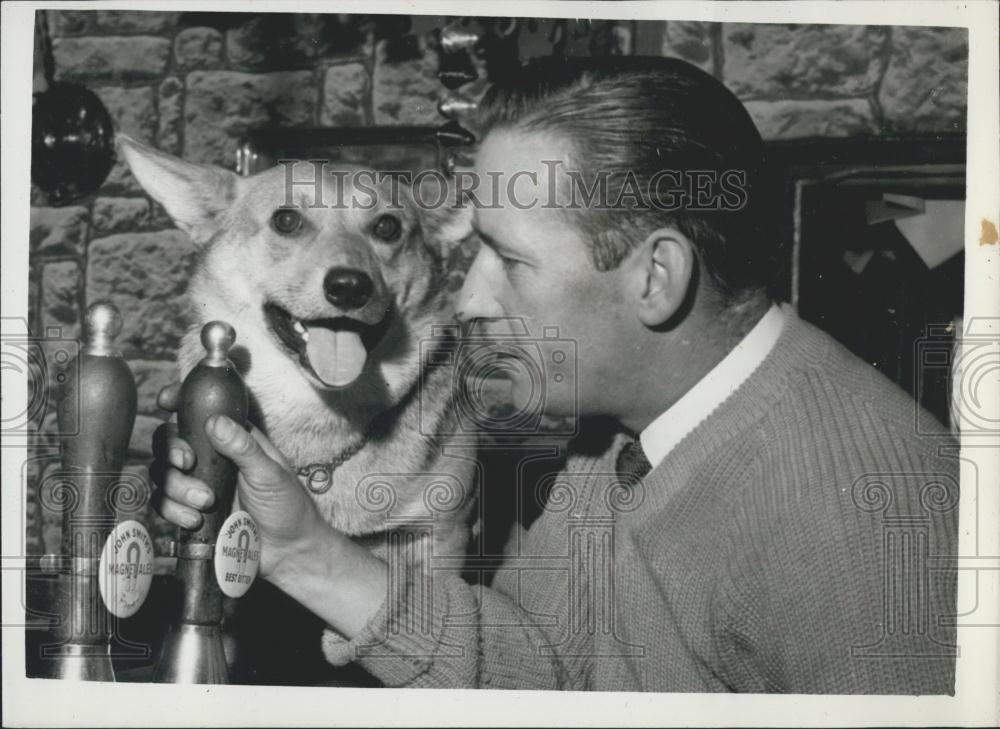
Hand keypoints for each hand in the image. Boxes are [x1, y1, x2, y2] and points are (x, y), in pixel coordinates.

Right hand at [149, 383, 327, 579]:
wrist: (287, 553)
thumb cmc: (288, 507)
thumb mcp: (270, 473)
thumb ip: (243, 447)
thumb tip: (215, 422)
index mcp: (234, 439)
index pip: (202, 412)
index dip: (179, 401)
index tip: (167, 401)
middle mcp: (211, 458)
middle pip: (170, 441)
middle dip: (172, 450)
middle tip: (187, 463)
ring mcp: (197, 484)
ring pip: (163, 473)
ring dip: (177, 486)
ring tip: (206, 502)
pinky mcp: (189, 511)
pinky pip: (163, 503)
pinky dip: (173, 510)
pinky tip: (195, 520)